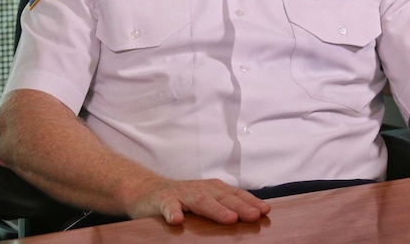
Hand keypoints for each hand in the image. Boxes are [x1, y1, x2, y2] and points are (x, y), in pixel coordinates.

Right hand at [126, 176, 270, 224]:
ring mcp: (180, 194)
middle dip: (239, 206)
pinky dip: (172, 212)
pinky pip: (167, 206)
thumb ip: (221, 206)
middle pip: (221, 197)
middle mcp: (198, 189)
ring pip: (199, 200)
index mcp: (211, 190)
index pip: (234, 195)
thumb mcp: (203, 200)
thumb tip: (251, 217)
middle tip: (255, 215)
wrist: (144, 190)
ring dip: (215, 209)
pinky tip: (177, 220)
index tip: (265, 210)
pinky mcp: (161, 200)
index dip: (249, 202)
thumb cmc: (180, 199)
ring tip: (229, 218)